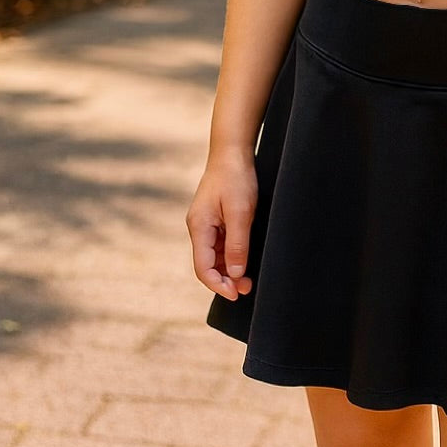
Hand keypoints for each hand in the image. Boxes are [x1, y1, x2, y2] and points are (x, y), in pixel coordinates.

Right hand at [186, 148, 257, 300]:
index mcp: (199, 227)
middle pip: (207, 264)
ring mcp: (206, 223)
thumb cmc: (235, 178)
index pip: (203, 267)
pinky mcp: (216, 218)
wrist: (233, 151)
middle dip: (225, 280)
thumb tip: (234, 274)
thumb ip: (237, 245)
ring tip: (247, 279)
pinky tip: (243, 261)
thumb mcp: (241, 212)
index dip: (218, 285)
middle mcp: (199, 228)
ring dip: (229, 269)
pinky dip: (231, 256)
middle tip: (246, 289)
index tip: (235, 295)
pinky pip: (220, 244)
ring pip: (214, 256)